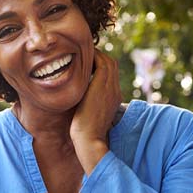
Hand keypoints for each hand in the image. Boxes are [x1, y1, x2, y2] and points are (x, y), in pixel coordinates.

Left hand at [69, 49, 121, 174]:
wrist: (88, 138)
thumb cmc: (83, 130)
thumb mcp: (88, 112)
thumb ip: (87, 101)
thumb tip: (77, 95)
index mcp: (114, 97)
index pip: (111, 75)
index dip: (99, 66)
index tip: (85, 64)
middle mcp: (115, 91)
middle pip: (112, 65)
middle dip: (98, 57)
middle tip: (82, 55)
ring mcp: (111, 87)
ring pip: (108, 61)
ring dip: (95, 55)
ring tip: (81, 54)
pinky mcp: (103, 85)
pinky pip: (102, 63)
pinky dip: (93, 57)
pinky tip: (80, 58)